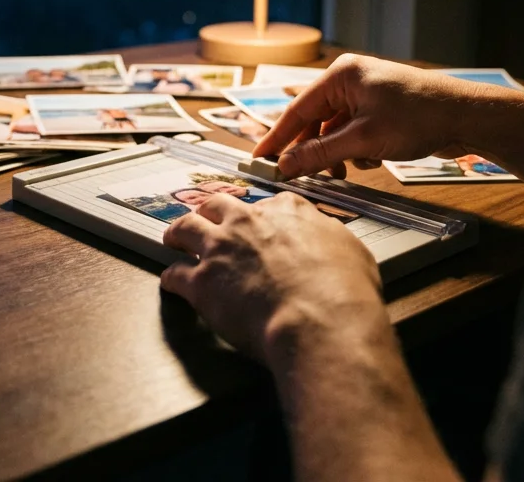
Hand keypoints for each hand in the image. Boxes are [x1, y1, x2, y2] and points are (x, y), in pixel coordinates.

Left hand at [161, 192, 383, 367]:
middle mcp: (248, 222)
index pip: (267, 203)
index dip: (260, 215)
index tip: (258, 223)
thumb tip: (328, 242)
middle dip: (210, 212)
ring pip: (185, 227)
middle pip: (218, 205)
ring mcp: (220, 248)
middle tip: (207, 221)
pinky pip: (174, 274)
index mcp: (287, 211)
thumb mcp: (352, 251)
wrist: (320, 320)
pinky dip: (172, 279)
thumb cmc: (344, 292)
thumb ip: (330, 240)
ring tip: (173, 239)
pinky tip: (172, 283)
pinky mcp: (201, 282)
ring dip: (177, 233)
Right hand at [255, 54, 486, 178]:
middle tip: (298, 176)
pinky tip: (368, 162)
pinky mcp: (380, 109)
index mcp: (341, 75)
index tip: (258, 159)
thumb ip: (320, 153)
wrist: (467, 117)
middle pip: (314, 120)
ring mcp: (366, 94)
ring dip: (335, 154)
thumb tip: (285, 165)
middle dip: (311, 150)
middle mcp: (350, 80)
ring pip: (334, 130)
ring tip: (340, 173)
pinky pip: (353, 132)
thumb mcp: (363, 140)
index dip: (276, 138)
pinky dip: (354, 150)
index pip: (296, 110)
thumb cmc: (419, 117)